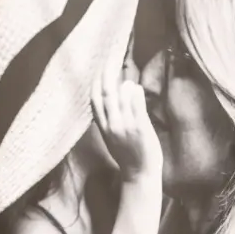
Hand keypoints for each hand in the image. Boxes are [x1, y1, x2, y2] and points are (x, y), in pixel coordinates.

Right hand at [92, 56, 162, 183]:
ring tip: (129, 81)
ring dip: (125, 84)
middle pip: (106, 94)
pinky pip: (136, 104)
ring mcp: (126, 126)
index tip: (98, 68)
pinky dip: (136, 92)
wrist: (139, 175)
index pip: (94, 100)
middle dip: (107, 73)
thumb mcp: (113, 138)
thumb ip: (111, 120)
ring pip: (121, 96)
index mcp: (103, 128)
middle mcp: (112, 125)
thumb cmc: (128, 156)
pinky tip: (137, 88)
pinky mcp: (140, 128)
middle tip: (110, 58)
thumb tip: (114, 100)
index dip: (96, 82)